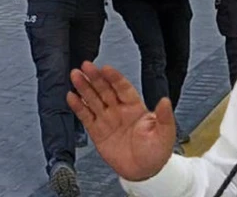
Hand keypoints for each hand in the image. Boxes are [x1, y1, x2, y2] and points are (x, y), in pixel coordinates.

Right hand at [67, 61, 175, 181]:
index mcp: (136, 107)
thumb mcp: (165, 132)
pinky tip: (71, 96)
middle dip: (95, 78)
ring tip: (75, 76)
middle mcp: (120, 110)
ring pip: (94, 100)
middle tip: (85, 66)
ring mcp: (108, 120)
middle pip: (105, 90)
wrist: (145, 170)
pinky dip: (78, 107)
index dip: (114, 78)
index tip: (106, 68)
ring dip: (84, 88)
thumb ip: (164, 116)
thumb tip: (165, 100)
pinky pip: (86, 117)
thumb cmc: (157, 150)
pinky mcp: (97, 132)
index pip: (123, 88)